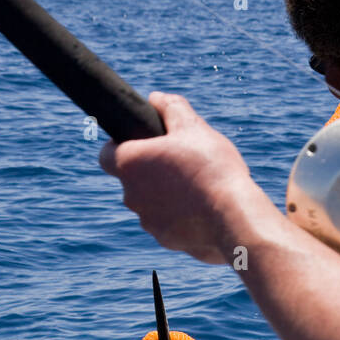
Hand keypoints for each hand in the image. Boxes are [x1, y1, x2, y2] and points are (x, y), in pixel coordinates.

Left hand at [100, 93, 255, 263]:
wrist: (233, 218)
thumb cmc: (211, 168)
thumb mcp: (193, 126)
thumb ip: (170, 107)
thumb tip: (156, 98)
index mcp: (130, 164)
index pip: (105, 154)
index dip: (120, 146)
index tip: (141, 143)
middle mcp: (130, 196)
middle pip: (132, 179)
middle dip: (150, 170)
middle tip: (179, 161)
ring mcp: (147, 222)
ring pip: (150, 203)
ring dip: (165, 194)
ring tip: (196, 186)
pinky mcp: (165, 240)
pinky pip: (167, 223)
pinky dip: (179, 216)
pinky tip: (203, 209)